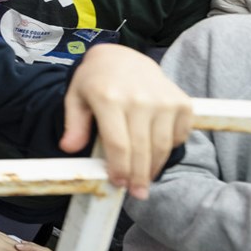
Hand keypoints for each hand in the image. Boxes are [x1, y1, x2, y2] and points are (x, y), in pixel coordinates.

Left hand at [61, 43, 193, 198]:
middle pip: (141, 150)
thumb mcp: (76, 98)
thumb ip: (74, 124)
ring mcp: (163, 100)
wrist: (124, 57)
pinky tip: (156, 151)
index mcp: (109, 98)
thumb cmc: (96, 81)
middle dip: (138, 177)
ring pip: (162, 147)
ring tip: (145, 179)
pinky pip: (179, 136)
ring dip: (154, 168)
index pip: (118, 145)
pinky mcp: (181, 102)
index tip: (118, 184)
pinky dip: (170, 148)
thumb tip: (68, 148)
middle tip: (136, 193)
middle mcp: (139, 98)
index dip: (119, 169)